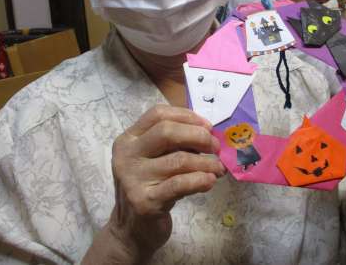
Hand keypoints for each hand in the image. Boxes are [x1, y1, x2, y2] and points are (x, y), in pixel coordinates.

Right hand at [83, 105, 223, 263]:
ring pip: (179, 160)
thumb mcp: (154, 160)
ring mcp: (134, 178)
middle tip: (216, 147)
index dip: (186, 116)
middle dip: (198, 136)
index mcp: (128, 139)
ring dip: (206, 162)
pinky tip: (210, 181)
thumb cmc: (149, 188)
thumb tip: (208, 132)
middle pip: (167, 131)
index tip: (207, 126)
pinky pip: (180, 184)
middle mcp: (127, 155)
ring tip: (218, 168)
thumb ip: (173, 143)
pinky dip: (200, 180)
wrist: (130, 231)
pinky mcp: (145, 201)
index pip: (157, 114)